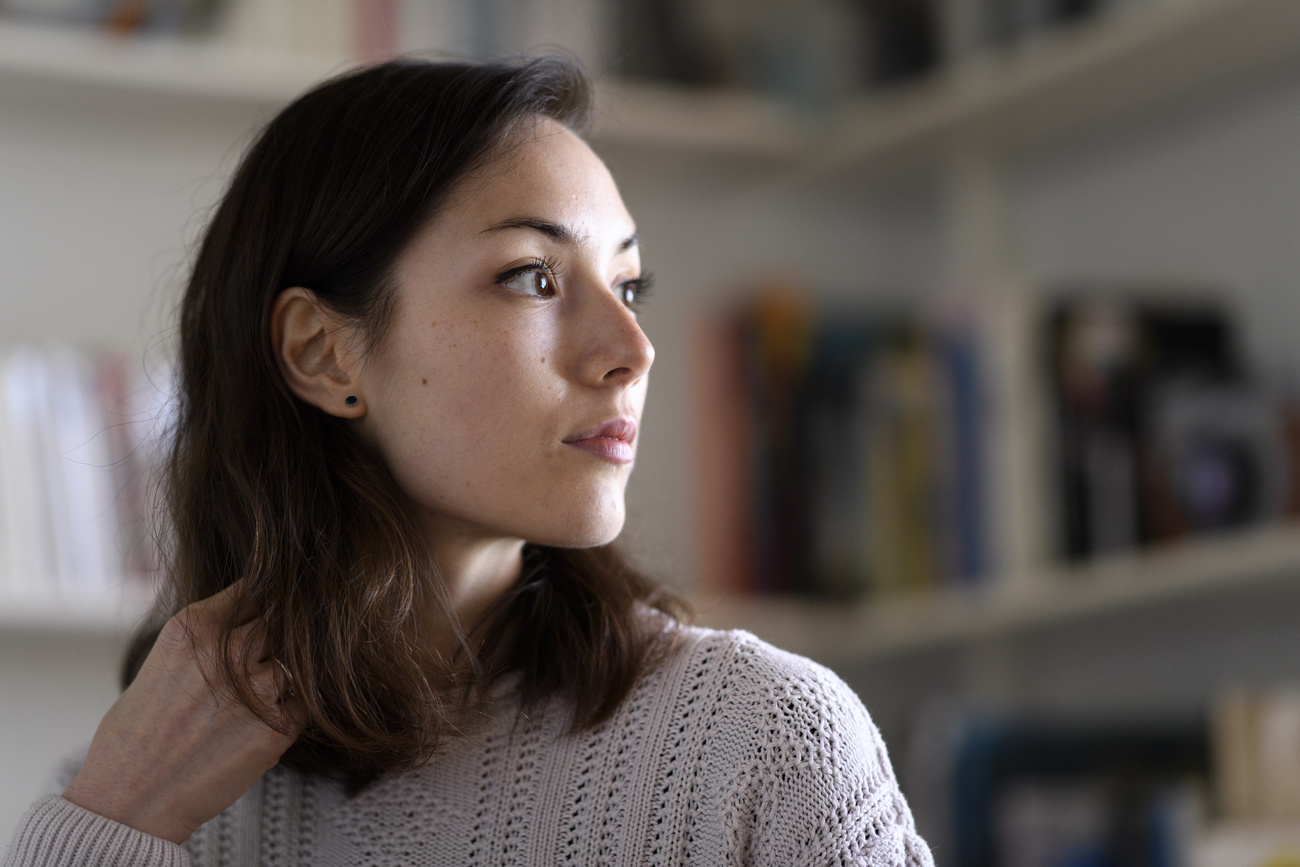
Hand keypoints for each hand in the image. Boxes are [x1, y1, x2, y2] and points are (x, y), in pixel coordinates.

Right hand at [63, 583, 303, 843]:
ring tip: (258, 698)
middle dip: (278, 636)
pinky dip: (294, 708)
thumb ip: (210, 637)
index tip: (270, 608)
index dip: (266, 599)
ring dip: (285, 674)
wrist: (131, 801)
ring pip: (297, 660)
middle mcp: (230, 651)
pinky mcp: (280, 726)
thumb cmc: (137, 734)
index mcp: (196, 627)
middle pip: (281, 620)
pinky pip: (306, 701)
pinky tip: (266, 721)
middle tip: (263, 661)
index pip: (255, 588)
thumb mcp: (164, 662)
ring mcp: (259, 688)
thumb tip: (251, 618)